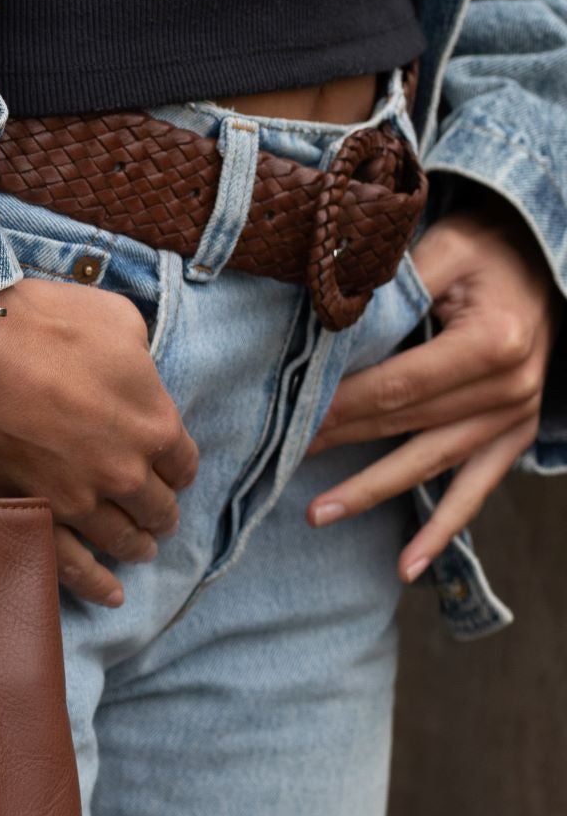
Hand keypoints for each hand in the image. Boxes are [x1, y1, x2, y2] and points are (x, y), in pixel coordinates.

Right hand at [0, 276, 199, 608]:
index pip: (183, 463)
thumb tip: (138, 371)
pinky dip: (96, 585)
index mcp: (154, 423)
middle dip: (158, 508)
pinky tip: (111, 595)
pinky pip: (73, 566)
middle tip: (154, 511)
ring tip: (137, 547)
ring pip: (122, 539)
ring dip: (134, 544)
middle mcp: (125, 472)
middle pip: (157, 506)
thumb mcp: (114, 319)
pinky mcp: (36, 516)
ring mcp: (79, 501)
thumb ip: (140, 357)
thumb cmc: (38, 324)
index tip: (167, 467)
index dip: (175, 465)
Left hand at [306, 200, 559, 580]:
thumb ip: (392, 282)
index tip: (288, 420)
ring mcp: (514, 419)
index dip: (340, 405)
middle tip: (275, 462)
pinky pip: (474, 491)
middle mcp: (508, 389)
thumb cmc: (489, 250)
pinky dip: (441, 532)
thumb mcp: (445, 248)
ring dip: (370, 492)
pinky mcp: (513, 437)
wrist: (547, 262)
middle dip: (337, 442)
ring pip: (428, 464)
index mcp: (490, 343)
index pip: (397, 385)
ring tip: (314, 514)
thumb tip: (327, 314)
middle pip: (404, 425)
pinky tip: (406, 568)